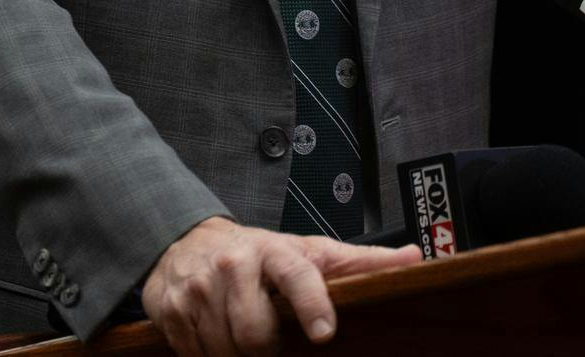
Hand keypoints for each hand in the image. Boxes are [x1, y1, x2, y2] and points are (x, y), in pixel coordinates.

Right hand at [141, 216, 419, 356]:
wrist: (186, 239)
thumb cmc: (259, 253)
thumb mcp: (309, 252)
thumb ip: (360, 262)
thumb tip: (415, 259)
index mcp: (273, 251)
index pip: (296, 274)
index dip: (311, 303)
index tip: (325, 332)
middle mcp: (232, 265)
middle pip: (254, 331)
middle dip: (267, 351)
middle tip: (272, 346)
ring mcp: (196, 288)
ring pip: (224, 348)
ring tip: (245, 344)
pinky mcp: (169, 309)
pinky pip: (195, 354)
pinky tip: (217, 343)